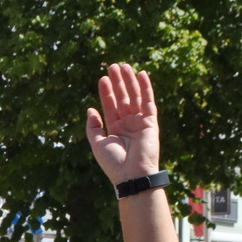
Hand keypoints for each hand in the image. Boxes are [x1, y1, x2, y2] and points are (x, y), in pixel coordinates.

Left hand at [86, 63, 160, 183]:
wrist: (131, 176)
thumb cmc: (113, 164)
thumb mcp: (97, 144)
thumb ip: (93, 127)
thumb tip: (90, 109)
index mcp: (115, 129)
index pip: (110, 106)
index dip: (106, 92)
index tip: (102, 78)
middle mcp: (128, 124)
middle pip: (123, 98)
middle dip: (118, 82)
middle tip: (112, 66)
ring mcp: (140, 122)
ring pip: (135, 96)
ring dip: (130, 81)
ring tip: (123, 66)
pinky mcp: (151, 122)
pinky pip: (148, 102)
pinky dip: (146, 88)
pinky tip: (141, 74)